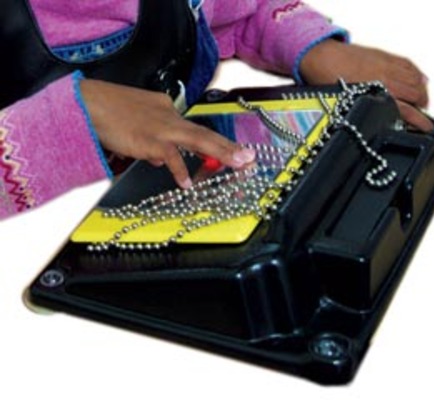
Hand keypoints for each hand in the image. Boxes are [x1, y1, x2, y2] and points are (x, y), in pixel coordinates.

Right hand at [80, 79, 254, 187]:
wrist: (87, 103)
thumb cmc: (109, 112)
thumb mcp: (138, 126)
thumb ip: (154, 143)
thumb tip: (163, 161)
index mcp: (167, 110)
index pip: (194, 130)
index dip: (216, 144)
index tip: (235, 152)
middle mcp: (169, 116)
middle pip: (205, 133)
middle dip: (229, 146)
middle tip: (249, 156)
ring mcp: (161, 128)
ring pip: (199, 139)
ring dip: (221, 152)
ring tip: (239, 163)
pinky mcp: (149, 140)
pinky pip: (170, 157)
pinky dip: (179, 170)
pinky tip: (187, 183)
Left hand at [299, 40, 433, 131]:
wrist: (321, 56)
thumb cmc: (327, 81)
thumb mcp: (346, 105)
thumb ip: (364, 112)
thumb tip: (373, 126)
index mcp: (375, 95)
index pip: (406, 110)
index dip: (419, 121)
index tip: (427, 128)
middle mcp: (385, 79)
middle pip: (416, 94)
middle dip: (422, 107)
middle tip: (422, 116)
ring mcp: (386, 66)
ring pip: (415, 79)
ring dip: (421, 91)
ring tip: (422, 101)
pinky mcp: (384, 56)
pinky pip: (408, 65)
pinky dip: (417, 74)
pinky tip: (419, 79)